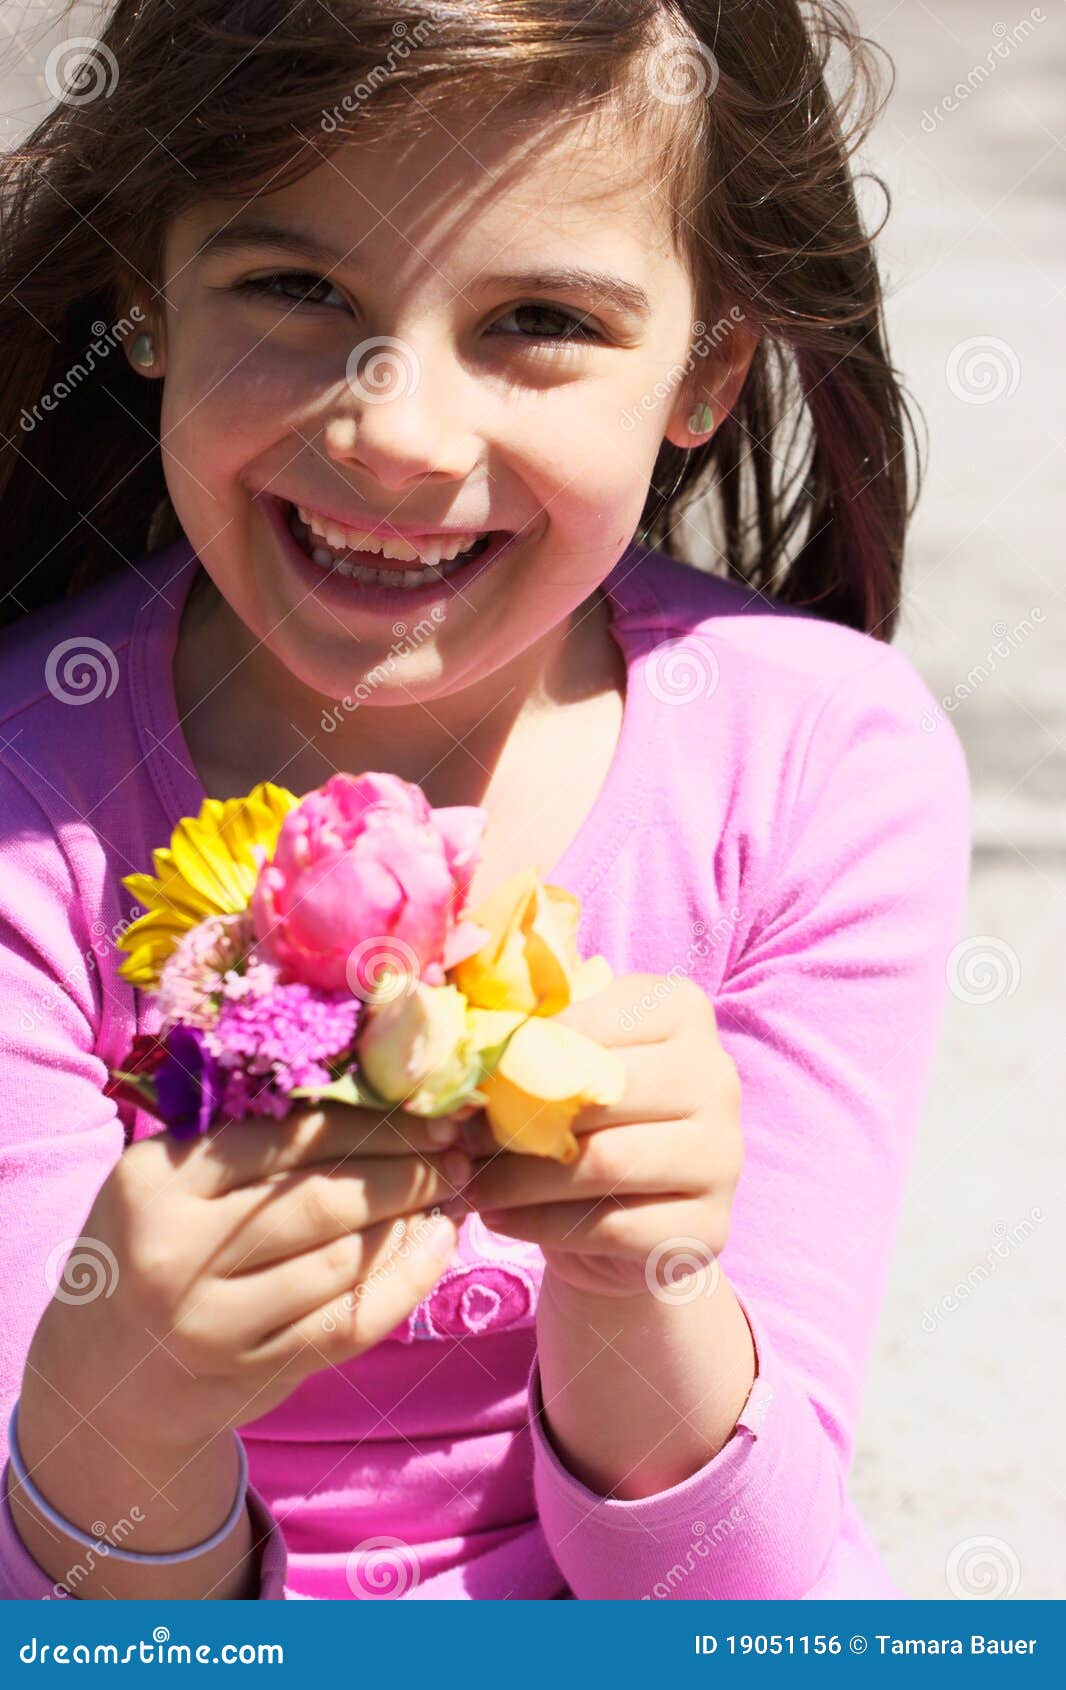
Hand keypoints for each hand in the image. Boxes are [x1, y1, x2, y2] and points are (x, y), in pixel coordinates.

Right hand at [23, 1103, 470, 1457]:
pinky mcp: (246, 1375)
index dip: (368, 1122)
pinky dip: (405, 1283)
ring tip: (449, 1192)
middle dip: (403, 1171)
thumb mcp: (172, 1183)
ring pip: (341, 1263)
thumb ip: (250, 1144)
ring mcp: (209, 1323)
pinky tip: (436, 1247)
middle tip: (454, 1151)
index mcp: (155, 1180)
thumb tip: (377, 1097)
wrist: (102, 1375)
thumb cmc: (155, 1247)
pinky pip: (346, 1324)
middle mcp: (173, 1252)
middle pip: (320, 1200)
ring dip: (410, 1222)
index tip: (426, 1110)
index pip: (284, 1138)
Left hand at [457, 973, 742, 1297]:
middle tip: (456, 1139)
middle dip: (514, 1120)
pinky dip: (539, 1226)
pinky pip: (611, 1227)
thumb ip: (524, 1034)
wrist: (623, 1217)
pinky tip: (499, 1218)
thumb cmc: (581, 1118)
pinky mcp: (709, 1229)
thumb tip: (456, 1035)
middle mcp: (718, 1078)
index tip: (464, 1083)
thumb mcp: (559, 1059)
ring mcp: (724, 1157)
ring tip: (468, 1182)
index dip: (516, 1055)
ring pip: (603, 1163)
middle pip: (600, 1094)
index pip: (587, 1023)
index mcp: (682, 1010)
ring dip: (517, 1178)